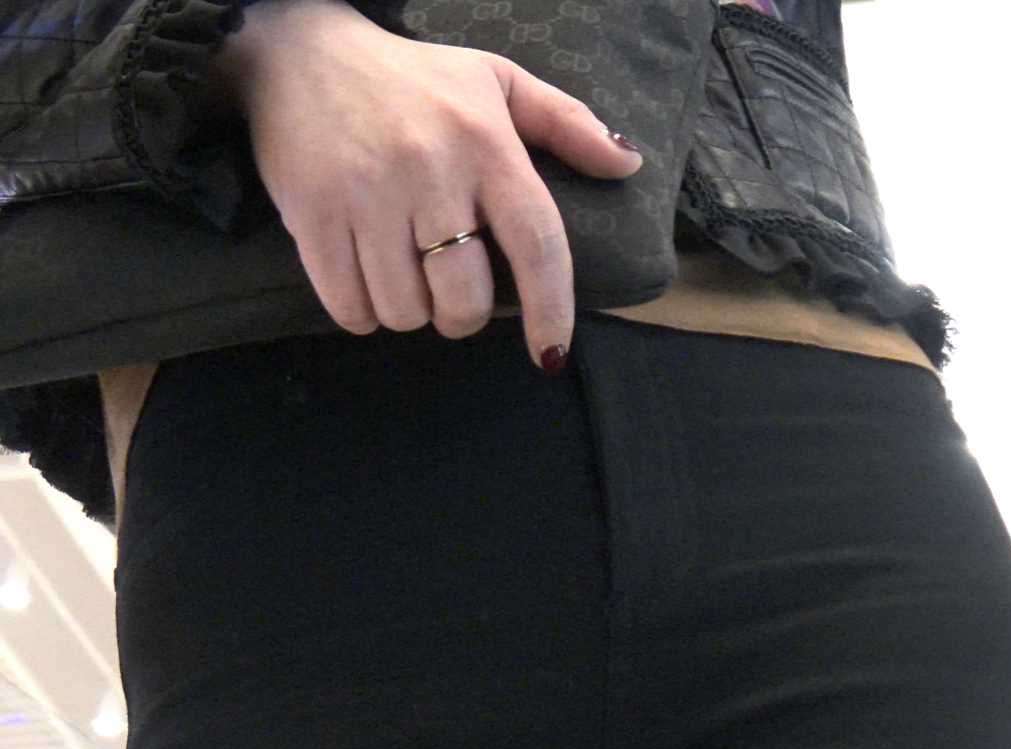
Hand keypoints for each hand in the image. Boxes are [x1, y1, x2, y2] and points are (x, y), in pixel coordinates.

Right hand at [206, 0, 644, 368]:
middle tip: (448, 288)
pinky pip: (351, 308)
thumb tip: (627, 165)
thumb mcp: (494, 81)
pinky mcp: (315, 214)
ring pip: (405, 313)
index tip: (550, 354)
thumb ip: (565, 123)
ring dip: (407, 310)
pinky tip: (363, 276)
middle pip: (464, 300)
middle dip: (462, 316)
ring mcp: (368, 194)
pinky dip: (360, 312)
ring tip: (400, 268)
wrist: (302, 52)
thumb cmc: (413, 80)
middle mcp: (430, 169)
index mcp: (485, 142)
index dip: (551, 308)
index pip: (536, 243)